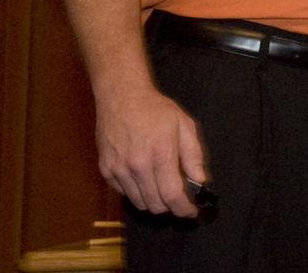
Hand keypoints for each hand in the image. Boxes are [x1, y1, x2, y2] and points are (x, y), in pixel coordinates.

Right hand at [95, 84, 207, 218]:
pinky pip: (125, 193)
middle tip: (178, 195)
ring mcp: (119, 170)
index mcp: (160, 153)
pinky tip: (143, 175)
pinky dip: (137, 191)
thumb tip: (200, 181)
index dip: (184, 209)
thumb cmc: (156, 109)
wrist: (122, 97)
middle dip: (171, 205)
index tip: (191, 211)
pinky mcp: (106, 170)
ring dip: (153, 200)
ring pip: (140, 203)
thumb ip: (194, 155)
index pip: (173, 196)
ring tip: (161, 185)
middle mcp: (138, 166)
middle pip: (156, 205)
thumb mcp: (184, 125)